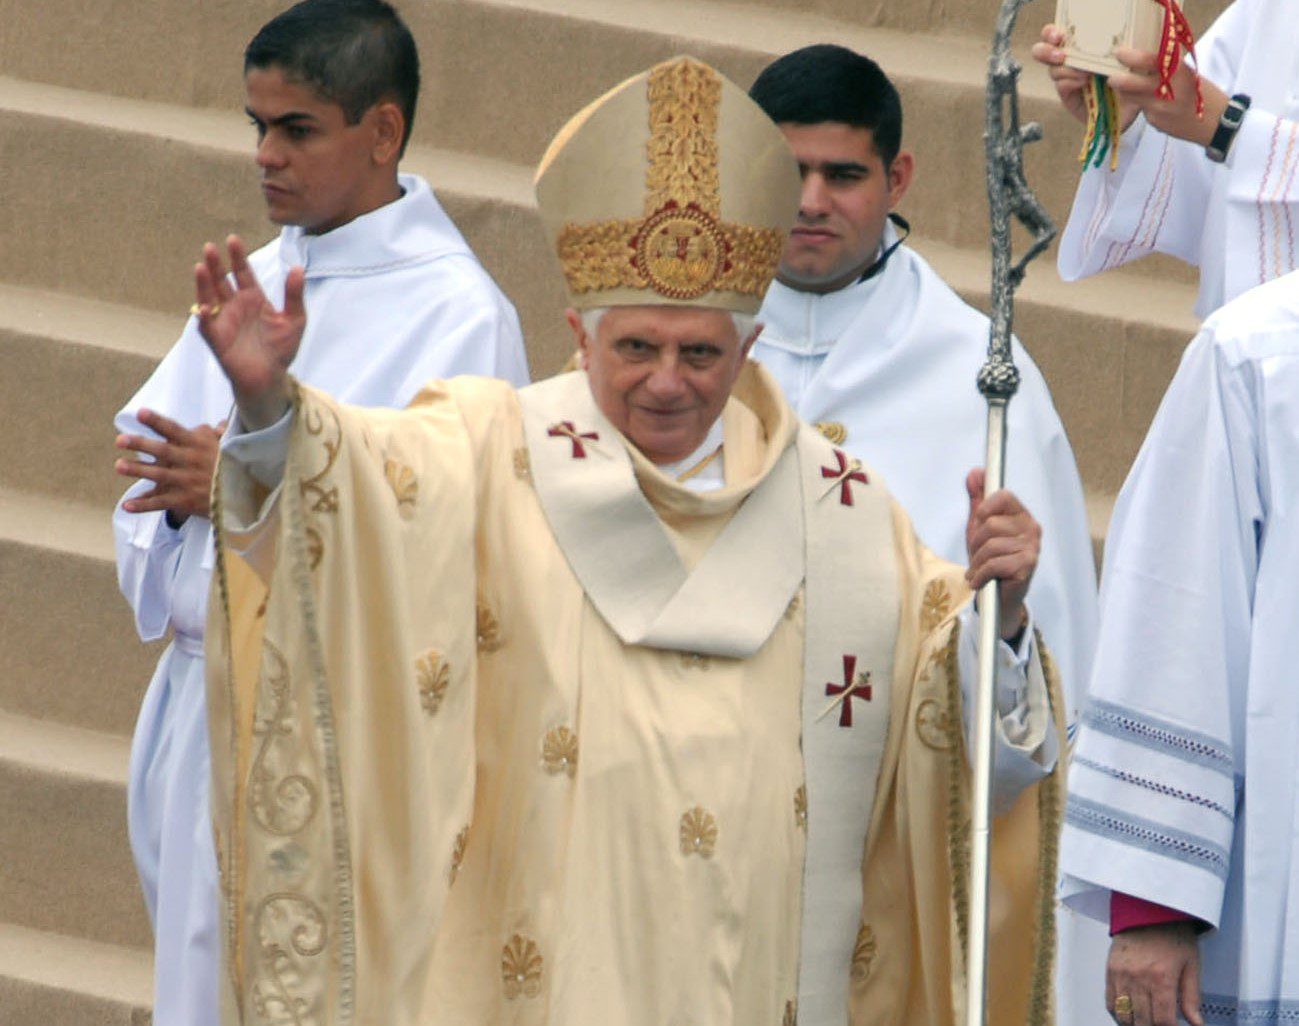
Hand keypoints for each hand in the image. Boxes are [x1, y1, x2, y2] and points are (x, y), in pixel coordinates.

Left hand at [115, 410, 226, 524]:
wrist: (242, 497)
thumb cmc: (232, 468)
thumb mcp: (227, 447)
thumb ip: (217, 434)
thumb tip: (219, 424)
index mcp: (197, 445)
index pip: (174, 430)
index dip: (157, 421)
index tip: (140, 413)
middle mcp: (190, 461)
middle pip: (162, 451)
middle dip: (141, 445)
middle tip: (120, 440)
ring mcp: (186, 481)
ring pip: (158, 475)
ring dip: (137, 470)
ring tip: (119, 466)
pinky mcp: (184, 500)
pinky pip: (161, 503)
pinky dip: (143, 505)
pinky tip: (126, 505)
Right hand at [194, 235, 304, 430]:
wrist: (271, 378)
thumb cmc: (281, 348)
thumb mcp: (295, 320)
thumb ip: (295, 295)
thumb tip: (298, 268)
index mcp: (253, 298)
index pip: (243, 272)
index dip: (238, 257)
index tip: (233, 239)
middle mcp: (235, 306)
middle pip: (222, 280)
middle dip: (216, 264)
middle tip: (210, 247)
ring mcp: (224, 321)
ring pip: (209, 297)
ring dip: (204, 284)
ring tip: (201, 267)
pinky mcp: (217, 339)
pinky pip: (207, 326)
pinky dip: (204, 317)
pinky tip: (205, 307)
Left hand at [964, 469, 1040, 640]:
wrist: (997, 596)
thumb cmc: (990, 559)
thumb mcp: (979, 527)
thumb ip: (977, 499)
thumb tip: (975, 472)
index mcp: (1021, 515)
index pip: (1003, 495)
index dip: (984, 508)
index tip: (979, 522)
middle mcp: (1031, 528)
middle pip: (991, 523)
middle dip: (976, 542)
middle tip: (977, 555)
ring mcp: (1032, 547)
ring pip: (990, 544)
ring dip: (977, 562)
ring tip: (978, 571)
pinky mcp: (1027, 566)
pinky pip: (994, 563)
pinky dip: (980, 574)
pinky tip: (980, 581)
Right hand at [1031, 24, 1140, 131]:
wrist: (1130, 104)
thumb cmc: (1127, 77)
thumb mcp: (1121, 57)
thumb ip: (1110, 48)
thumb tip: (1103, 43)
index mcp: (1079, 45)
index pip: (1055, 34)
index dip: (1051, 33)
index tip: (1060, 36)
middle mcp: (1068, 60)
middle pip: (1041, 51)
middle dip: (1046, 51)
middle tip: (1060, 56)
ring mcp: (1066, 79)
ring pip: (1053, 70)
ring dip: (1066, 70)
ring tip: (1085, 74)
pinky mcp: (1067, 96)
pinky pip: (1061, 86)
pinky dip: (1070, 82)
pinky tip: (1084, 83)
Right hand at [1107, 922, 1202, 1025]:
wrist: (1147, 909)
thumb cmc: (1172, 933)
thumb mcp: (1191, 964)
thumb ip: (1192, 996)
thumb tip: (1197, 1023)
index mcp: (1162, 977)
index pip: (1164, 1020)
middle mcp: (1139, 978)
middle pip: (1143, 1021)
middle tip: (1160, 1023)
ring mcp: (1121, 974)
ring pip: (1124, 1015)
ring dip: (1136, 1024)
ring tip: (1146, 1022)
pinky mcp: (1110, 970)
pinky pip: (1110, 1002)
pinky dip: (1119, 1014)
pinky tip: (1130, 1015)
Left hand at [1110, 46, 1229, 146]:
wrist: (1215, 122)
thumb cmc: (1201, 93)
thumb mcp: (1188, 74)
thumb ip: (1167, 69)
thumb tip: (1141, 63)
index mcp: (1178, 72)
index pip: (1151, 61)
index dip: (1133, 57)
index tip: (1120, 53)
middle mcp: (1167, 90)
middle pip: (1134, 84)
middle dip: (1119, 81)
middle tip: (1111, 78)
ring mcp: (1159, 108)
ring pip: (1133, 98)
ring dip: (1126, 93)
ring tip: (1123, 88)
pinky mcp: (1155, 121)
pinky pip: (1142, 110)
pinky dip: (1141, 106)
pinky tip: (1150, 105)